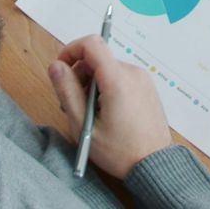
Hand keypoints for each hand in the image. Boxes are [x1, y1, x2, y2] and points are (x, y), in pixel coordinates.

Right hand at [48, 34, 172, 179]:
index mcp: (118, 80)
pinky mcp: (146, 87)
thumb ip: (67, 92)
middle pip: (97, 58)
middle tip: (72, 103)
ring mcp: (142, 79)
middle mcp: (133, 73)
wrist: (154, 165)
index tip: (60, 69)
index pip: (92, 44)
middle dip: (79, 75)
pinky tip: (104, 112)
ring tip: (89, 112)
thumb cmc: (119, 151)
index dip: (71, 50)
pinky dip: (106, 87)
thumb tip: (56, 66)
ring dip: (92, 84)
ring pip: (107, 68)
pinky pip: (120, 77)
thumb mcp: (84, 126)